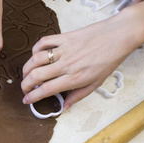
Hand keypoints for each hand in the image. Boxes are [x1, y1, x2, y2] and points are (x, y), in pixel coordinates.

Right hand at [21, 14, 137, 109]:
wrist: (118, 36)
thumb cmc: (109, 60)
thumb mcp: (96, 83)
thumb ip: (78, 95)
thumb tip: (64, 106)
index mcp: (75, 78)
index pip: (47, 89)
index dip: (33, 96)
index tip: (26, 100)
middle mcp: (67, 64)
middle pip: (37, 75)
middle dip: (25, 84)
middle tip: (24, 88)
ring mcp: (64, 49)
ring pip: (36, 59)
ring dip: (26, 68)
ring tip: (26, 74)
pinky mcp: (64, 37)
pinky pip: (43, 42)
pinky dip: (35, 49)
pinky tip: (35, 55)